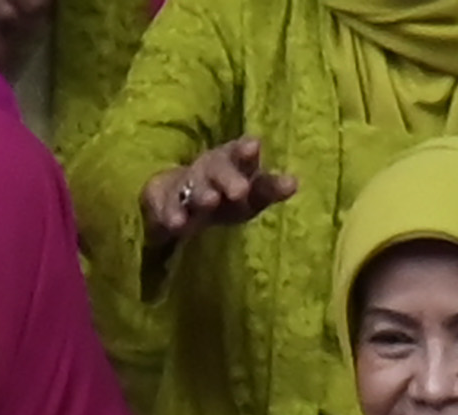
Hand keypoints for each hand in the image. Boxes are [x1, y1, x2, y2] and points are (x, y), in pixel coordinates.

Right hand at [140, 138, 293, 243]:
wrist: (179, 202)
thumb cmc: (227, 196)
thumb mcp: (251, 195)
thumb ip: (270, 189)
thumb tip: (294, 183)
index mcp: (233, 161)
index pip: (240, 153)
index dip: (245, 151)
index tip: (253, 147)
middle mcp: (210, 169)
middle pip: (218, 169)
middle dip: (228, 178)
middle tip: (240, 191)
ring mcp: (185, 185)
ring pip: (194, 188)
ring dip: (202, 194)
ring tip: (210, 201)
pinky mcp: (163, 202)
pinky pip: (167, 208)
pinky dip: (171, 214)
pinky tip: (177, 224)